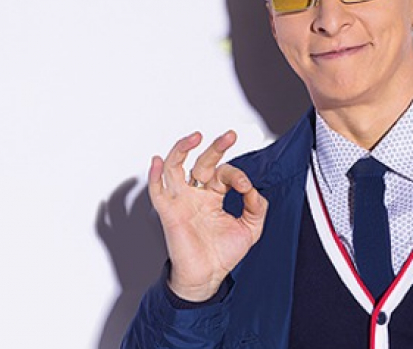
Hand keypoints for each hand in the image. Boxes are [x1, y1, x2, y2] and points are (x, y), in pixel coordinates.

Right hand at [148, 131, 267, 300]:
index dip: (237, 176)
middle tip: (229, 136)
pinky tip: (159, 161)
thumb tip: (253, 189)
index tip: (246, 188)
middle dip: (215, 147)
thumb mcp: (251, 228)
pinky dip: (155, 175)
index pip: (224, 174)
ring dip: (183, 149)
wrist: (208, 277)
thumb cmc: (223, 254)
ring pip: (176, 168)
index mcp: (214, 196)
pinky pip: (157, 191)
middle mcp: (197, 194)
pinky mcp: (169, 212)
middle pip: (202, 163)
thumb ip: (257, 206)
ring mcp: (182, 201)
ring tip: (195, 137)